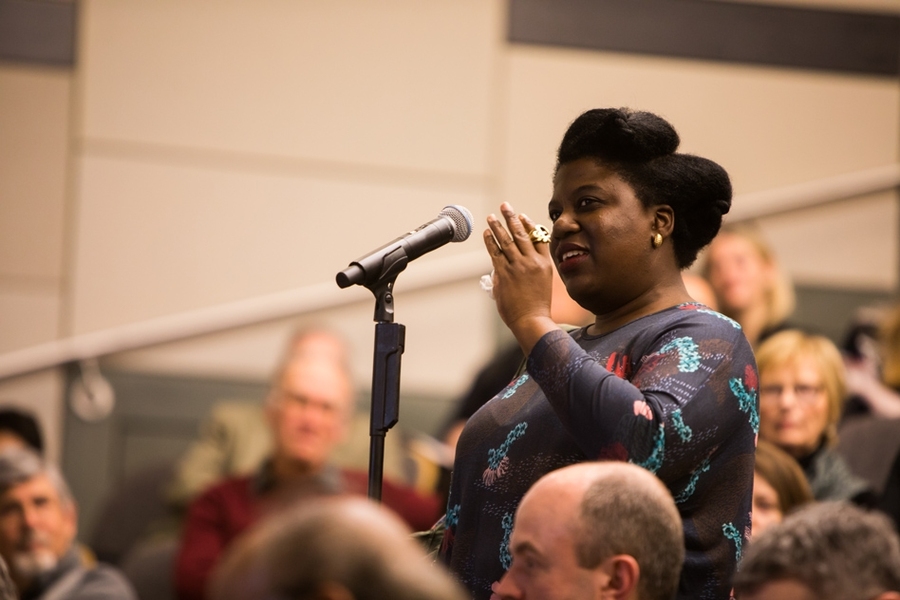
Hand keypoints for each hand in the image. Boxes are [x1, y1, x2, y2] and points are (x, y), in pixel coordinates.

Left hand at [483, 202, 556, 353]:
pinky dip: (491, 241)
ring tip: (491, 217)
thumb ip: (529, 272)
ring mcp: (518, 266)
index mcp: (545, 264)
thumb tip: (512, 266)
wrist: (532, 320)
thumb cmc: (537, 308)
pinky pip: (496, 252)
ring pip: (507, 241)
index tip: (523, 216)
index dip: (530, 225)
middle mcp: (532, 262)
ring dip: (498, 226)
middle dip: (512, 218)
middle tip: (505, 206)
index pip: (538, 238)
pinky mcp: (505, 273)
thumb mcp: (542, 285)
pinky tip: (487, 233)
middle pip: (522, 234)